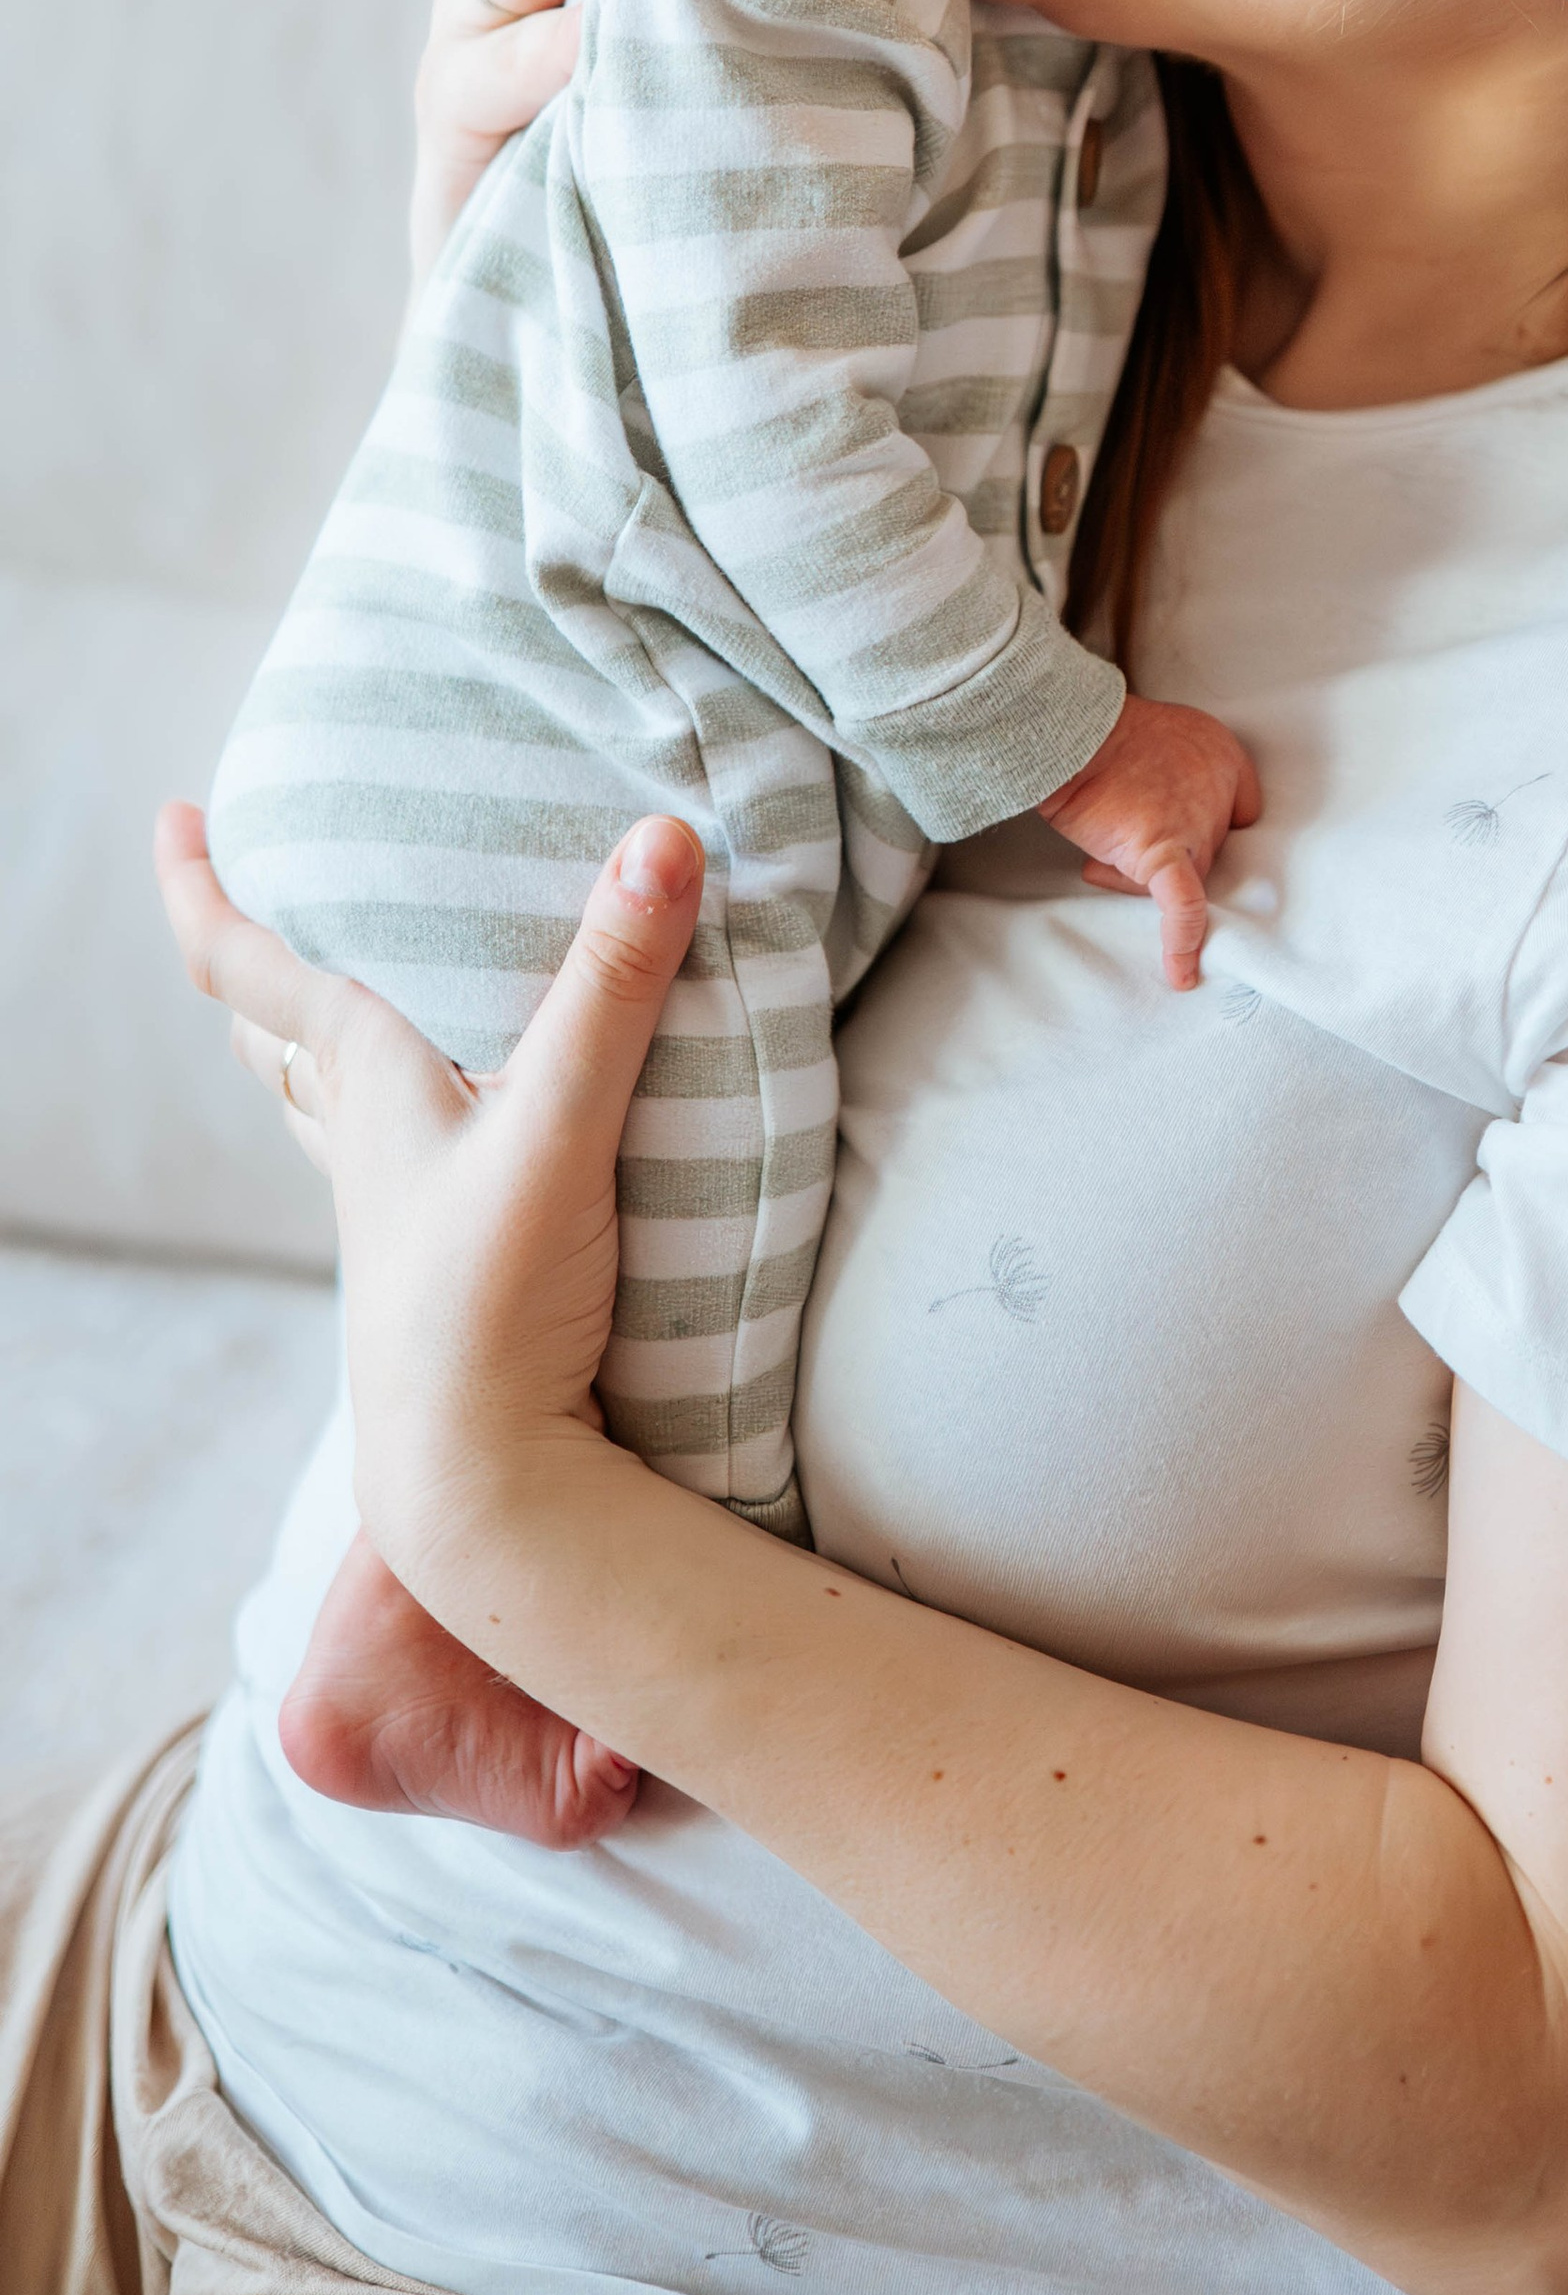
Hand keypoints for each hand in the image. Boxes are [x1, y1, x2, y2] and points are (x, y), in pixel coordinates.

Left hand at [154, 801, 703, 1593]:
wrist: (481, 1481)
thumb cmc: (490, 1306)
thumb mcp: (561, 1126)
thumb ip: (612, 987)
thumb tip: (662, 837)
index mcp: (364, 1081)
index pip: (245, 967)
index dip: (202, 885)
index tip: (177, 813)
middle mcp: (360, 1137)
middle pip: (271, 1033)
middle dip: (252, 959)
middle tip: (256, 889)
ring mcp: (393, 1207)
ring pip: (319, 1099)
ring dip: (311, 1039)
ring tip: (338, 992)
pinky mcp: (441, 1258)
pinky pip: (388, 1156)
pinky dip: (390, 1109)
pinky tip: (441, 1120)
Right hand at [1036, 697, 1262, 990]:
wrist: (1072, 733)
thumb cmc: (1103, 733)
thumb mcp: (1160, 733)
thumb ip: (1179, 773)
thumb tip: (1160, 826)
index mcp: (1224, 758)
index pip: (1240, 813)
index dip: (1209, 832)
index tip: (1189, 842)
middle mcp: (1220, 794)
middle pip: (1209, 852)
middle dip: (1166, 854)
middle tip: (1121, 838)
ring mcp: (1195, 828)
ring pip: (1187, 878)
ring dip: (1139, 876)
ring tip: (1101, 854)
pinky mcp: (1163, 854)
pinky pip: (1182, 907)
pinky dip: (1182, 941)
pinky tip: (1182, 974)